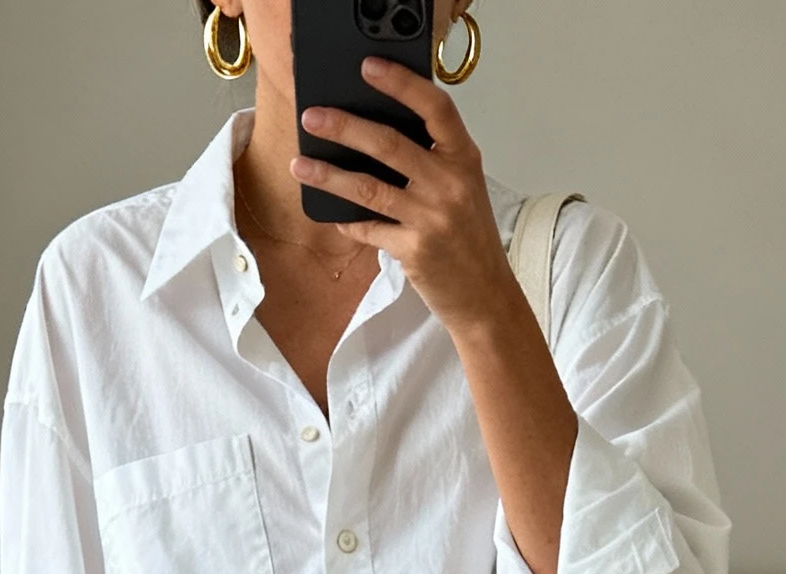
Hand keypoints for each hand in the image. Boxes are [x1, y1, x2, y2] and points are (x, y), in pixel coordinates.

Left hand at [292, 57, 516, 343]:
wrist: (485, 295)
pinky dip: (346, 221)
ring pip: (369, 187)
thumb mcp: (463, 186)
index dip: (402, 83)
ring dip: (329, 174)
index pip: (435, 108)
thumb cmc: (469, 237)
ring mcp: (431, 218)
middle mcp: (449, 183)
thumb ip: (433, 158)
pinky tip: (330, 214)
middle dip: (344, 127)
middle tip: (312, 116)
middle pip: (389, 144)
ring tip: (299, 164)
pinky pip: (368, 229)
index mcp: (463, 158)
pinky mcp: (413, 250)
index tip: (369, 67)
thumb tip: (377, 133)